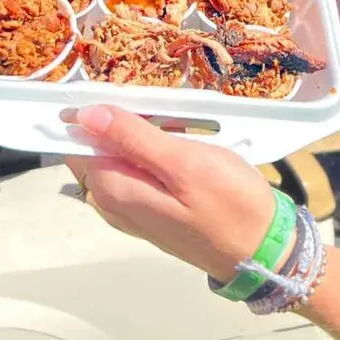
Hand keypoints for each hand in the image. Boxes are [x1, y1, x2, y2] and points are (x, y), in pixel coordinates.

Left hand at [63, 105, 276, 281]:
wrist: (262, 249)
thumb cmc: (229, 204)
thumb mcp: (185, 163)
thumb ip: (133, 138)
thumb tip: (84, 116)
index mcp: (113, 189)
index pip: (78, 140)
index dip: (92, 110)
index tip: (124, 90)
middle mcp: (112, 202)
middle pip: (97, 147)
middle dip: (120, 118)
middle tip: (164, 104)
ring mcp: (132, 209)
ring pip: (120, 156)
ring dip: (142, 131)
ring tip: (180, 119)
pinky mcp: (152, 210)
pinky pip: (139, 169)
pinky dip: (153, 148)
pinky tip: (182, 140)